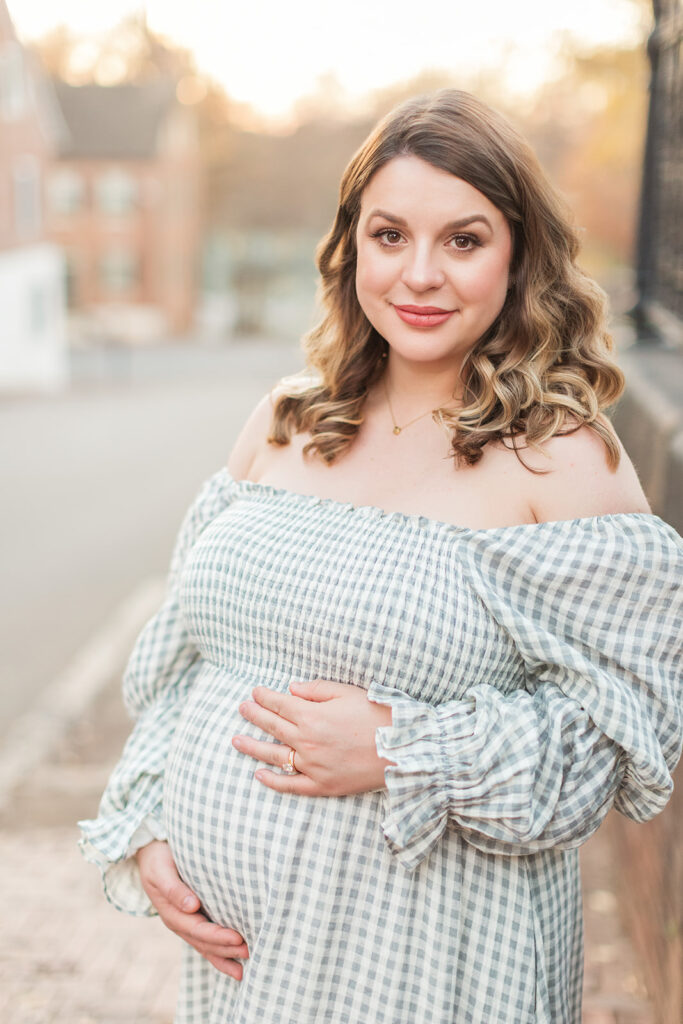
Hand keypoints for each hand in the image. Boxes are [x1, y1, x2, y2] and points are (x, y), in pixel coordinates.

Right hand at [135, 840, 248, 979]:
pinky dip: (219, 952)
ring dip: (225, 956)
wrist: (150, 856)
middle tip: (250, 952)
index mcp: (171, 913)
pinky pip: (205, 941)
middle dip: (226, 950)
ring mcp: (185, 924)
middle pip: (204, 942)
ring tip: (247, 962)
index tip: (237, 938)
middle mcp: (179, 923)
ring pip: (205, 946)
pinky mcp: (192, 919)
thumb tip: (192, 906)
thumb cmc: (157, 861)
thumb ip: (174, 890)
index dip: (217, 936)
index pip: (197, 930)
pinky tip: (234, 961)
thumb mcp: (161, 872)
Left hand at [233, 680, 393, 796]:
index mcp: (311, 715)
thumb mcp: (347, 692)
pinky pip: (291, 785)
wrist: (403, 748)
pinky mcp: (322, 785)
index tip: (255, 692)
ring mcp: (312, 765)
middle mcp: (306, 741)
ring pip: (274, 755)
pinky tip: (259, 775)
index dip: (264, 696)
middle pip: (273, 726)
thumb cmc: (378, 715)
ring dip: (252, 746)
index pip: (279, 704)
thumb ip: (315, 690)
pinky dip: (273, 781)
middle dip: (254, 715)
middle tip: (241, 708)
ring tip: (235, 740)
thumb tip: (290, 689)